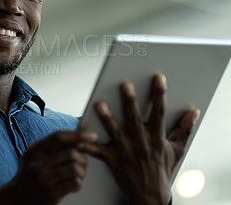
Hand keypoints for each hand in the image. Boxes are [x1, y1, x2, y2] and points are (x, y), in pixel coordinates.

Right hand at [8, 130, 96, 204]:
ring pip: (76, 170)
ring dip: (82, 172)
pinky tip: (72, 184)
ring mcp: (44, 181)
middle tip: (82, 163)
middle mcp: (37, 165)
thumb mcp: (36, 155)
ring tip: (77, 174)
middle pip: (71, 153)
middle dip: (82, 158)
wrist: (17, 198)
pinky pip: (75, 184)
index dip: (78, 135)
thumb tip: (80, 139)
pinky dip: (78, 183)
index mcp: (34, 151)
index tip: (92, 135)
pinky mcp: (51, 195)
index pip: (58, 138)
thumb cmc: (31, 173)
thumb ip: (53, 146)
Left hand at [81, 74, 199, 204]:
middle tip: (125, 85)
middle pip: (134, 118)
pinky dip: (88, 145)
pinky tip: (78, 138)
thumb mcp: (177, 150)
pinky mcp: (113, 160)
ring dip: (107, 118)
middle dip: (130, 101)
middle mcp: (141, 142)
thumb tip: (194, 113)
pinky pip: (98, 151)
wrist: (151, 194)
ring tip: (99, 104)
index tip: (158, 78)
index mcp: (156, 137)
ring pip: (115, 131)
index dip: (159, 94)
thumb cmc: (162, 169)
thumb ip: (184, 129)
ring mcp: (126, 151)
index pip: (159, 112)